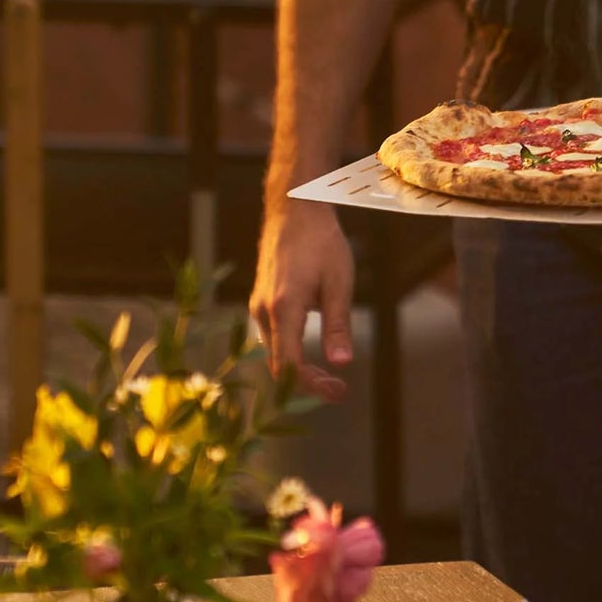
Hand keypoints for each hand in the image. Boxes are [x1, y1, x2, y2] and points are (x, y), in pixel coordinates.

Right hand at [249, 200, 354, 402]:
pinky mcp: (260, 300)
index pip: (290, 364)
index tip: (338, 392)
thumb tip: (342, 363)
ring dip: (298, 369)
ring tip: (328, 375)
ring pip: (274, 351)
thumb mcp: (339, 282)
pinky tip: (311, 350)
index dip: (312, 385)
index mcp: (283, 308)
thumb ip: (338, 324)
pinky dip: (290, 352)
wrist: (293, 209)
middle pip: (278, 364)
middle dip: (306, 382)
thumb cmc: (320, 241)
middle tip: (338, 389)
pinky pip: (272, 336)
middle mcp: (263, 311)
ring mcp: (258, 305)